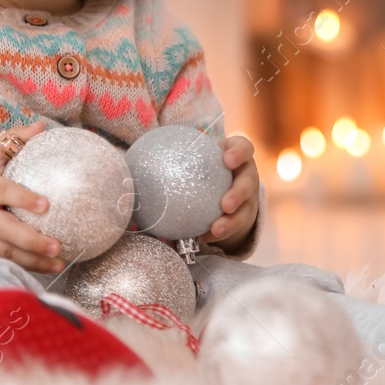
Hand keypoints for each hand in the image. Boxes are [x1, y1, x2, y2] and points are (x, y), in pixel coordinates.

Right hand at [0, 120, 65, 273]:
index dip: (23, 199)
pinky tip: (47, 268)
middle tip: (57, 245)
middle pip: (4, 230)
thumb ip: (14, 139)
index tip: (46, 205)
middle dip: (31, 240)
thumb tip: (42, 127)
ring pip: (5, 251)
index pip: (2, 192)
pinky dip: (25, 267)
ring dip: (33, 260)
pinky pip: (2, 261)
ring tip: (58, 262)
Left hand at [181, 134, 259, 252]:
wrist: (221, 182)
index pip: (243, 147)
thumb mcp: (196, 156)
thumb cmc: (203, 164)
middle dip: (238, 194)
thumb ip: (176, 156)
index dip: (239, 152)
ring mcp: (249, 197)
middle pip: (249, 182)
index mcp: (236, 154)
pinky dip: (221, 232)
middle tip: (224, 205)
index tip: (226, 160)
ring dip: (232, 221)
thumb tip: (135, 166)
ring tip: (216, 229)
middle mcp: (246, 175)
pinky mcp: (245, 215)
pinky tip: (203, 237)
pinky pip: (235, 226)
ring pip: (246, 210)